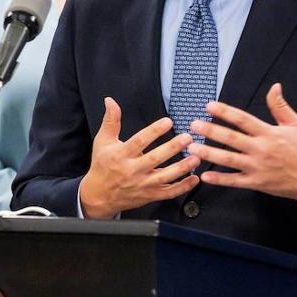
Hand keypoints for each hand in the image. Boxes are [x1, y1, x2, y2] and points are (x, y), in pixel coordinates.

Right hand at [79, 97, 199, 219]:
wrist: (99, 195)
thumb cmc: (103, 165)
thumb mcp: (103, 141)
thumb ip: (111, 121)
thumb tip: (110, 101)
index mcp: (121, 155)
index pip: (139, 141)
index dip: (154, 131)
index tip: (168, 122)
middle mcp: (132, 171)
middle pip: (155, 159)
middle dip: (173, 148)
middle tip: (188, 138)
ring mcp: (142, 185)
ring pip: (165, 177)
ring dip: (182, 167)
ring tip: (196, 157)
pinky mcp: (149, 195)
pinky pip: (169, 193)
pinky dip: (183, 187)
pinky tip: (194, 178)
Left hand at [187, 83, 296, 206]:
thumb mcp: (296, 124)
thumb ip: (280, 106)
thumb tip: (274, 87)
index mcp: (269, 133)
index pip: (243, 119)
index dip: (225, 111)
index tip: (209, 106)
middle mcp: (261, 149)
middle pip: (232, 138)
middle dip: (211, 130)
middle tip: (194, 125)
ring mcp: (258, 167)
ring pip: (229, 160)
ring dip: (209, 153)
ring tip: (192, 148)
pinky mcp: (257, 183)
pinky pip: (234, 181)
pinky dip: (219, 179)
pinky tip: (205, 175)